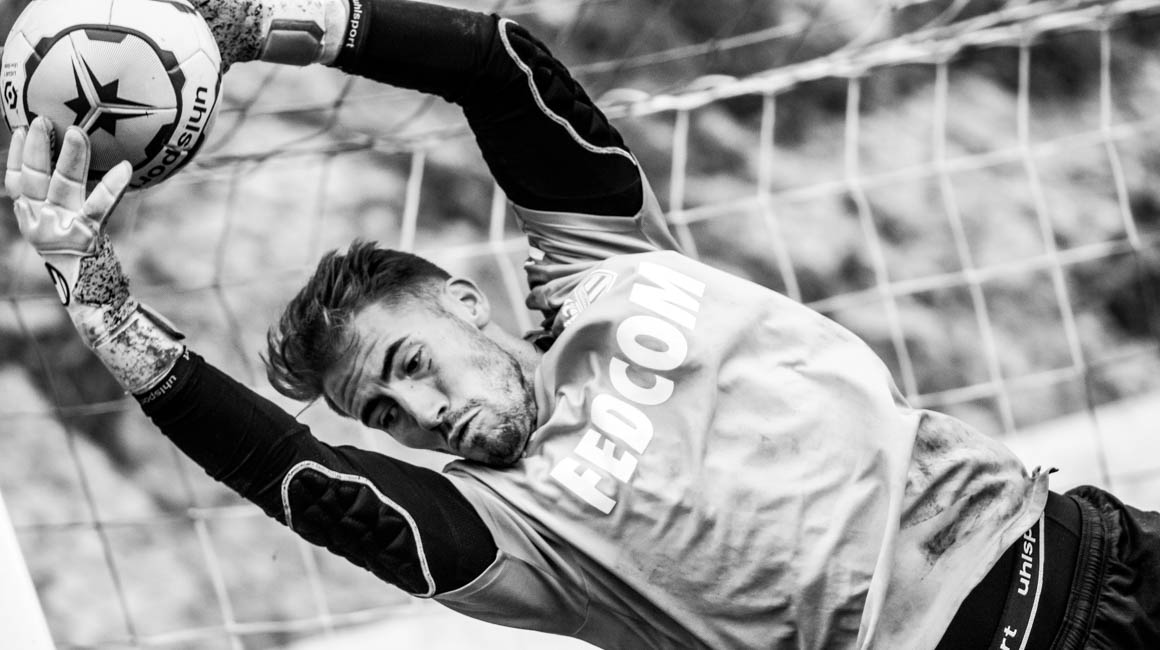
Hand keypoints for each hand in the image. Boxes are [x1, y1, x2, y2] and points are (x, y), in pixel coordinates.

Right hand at [5, 117, 131, 306]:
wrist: (94, 298)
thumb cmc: (85, 259)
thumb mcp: (69, 226)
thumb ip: (69, 200)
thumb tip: (87, 164)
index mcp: (32, 218)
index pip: (17, 182)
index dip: (17, 155)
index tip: (21, 127)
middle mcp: (40, 222)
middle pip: (34, 178)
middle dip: (35, 148)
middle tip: (41, 118)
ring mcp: (61, 229)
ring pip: (63, 186)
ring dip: (70, 158)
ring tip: (78, 133)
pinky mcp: (86, 236)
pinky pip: (100, 206)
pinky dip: (112, 186)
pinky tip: (125, 168)